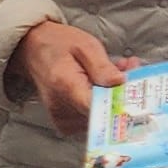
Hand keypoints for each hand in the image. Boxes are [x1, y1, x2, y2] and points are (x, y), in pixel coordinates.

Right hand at [7, 18, 127, 138]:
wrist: (32, 49)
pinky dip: (104, 104)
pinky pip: (92, 120)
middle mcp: (62, 108)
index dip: (120, 103)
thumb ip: (102, 66)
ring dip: (115, 98)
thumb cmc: (59, 44)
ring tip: (118, 73)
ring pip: (100, 118)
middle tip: (131, 70)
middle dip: (123, 95)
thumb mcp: (85, 45)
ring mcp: (62, 118)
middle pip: (103, 114)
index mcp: (66, 85)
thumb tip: (120, 82)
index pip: (97, 108)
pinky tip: (106, 85)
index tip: (135, 91)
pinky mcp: (65, 123)